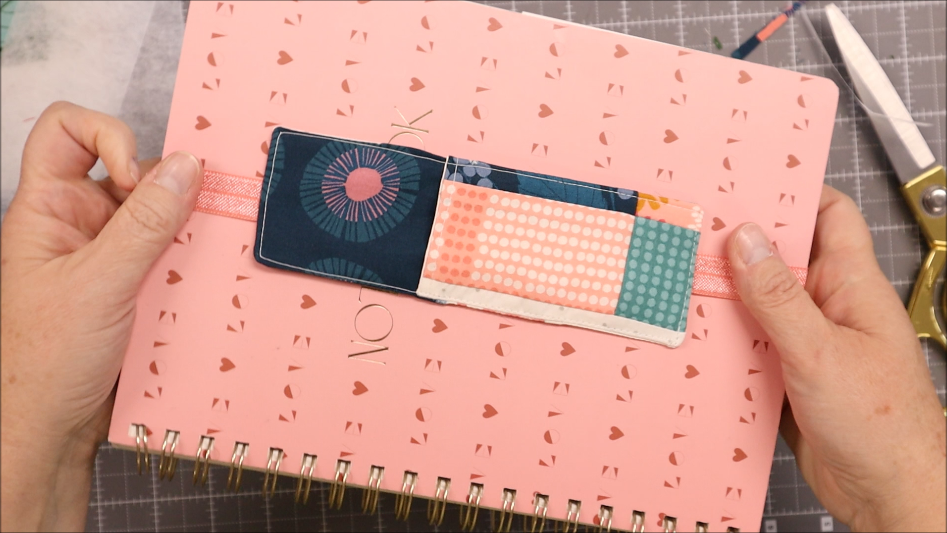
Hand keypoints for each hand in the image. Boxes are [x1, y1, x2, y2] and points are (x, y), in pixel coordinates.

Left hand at [1, 102, 202, 530]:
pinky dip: (189, 262)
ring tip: (195, 258)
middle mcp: (78, 224)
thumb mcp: (99, 284)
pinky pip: (169, 255)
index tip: (135, 176)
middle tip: (188, 217)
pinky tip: (199, 282)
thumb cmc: (46, 361)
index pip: (66, 131)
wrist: (49, 430)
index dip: (106, 135)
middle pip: (128, 170)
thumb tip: (186, 166)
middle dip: (164, 189)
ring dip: (183, 231)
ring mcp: (107, 256)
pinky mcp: (133, 286)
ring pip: (158, 216)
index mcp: (47, 209)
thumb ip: (145, 224)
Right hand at [727, 185, 945, 531]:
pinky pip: (752, 345)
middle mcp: (830, 308)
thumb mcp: (821, 352)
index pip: (830, 216)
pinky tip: (700, 340)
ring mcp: (809, 342)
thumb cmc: (883, 426)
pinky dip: (726, 341)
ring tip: (688, 282)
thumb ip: (779, 297)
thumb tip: (747, 241)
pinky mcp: (789, 376)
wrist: (889, 494)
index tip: (748, 180)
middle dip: (741, 246)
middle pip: (782, 259)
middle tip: (697, 232)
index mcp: (853, 287)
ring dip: (728, 298)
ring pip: (761, 304)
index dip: (793, 192)